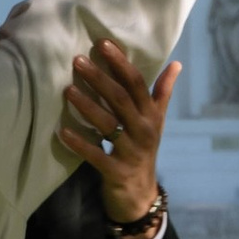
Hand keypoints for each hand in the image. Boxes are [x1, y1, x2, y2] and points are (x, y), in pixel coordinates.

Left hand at [56, 34, 178, 223]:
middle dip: (100, 79)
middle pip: (121, 100)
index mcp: (152, 116)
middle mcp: (144, 131)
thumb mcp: (157, 122)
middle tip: (77, 60)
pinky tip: (62, 131)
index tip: (102, 43)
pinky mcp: (117, 172)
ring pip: (108, 125)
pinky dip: (79, 143)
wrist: (141, 195)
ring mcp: (132, 152)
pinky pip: (96, 155)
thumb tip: (176, 64)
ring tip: (67, 89)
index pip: (137, 84)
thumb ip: (162, 92)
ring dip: (87, 106)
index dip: (121, 63)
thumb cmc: (145, 150)